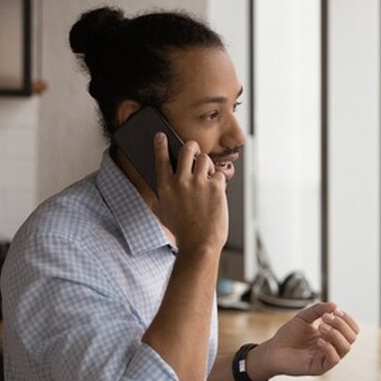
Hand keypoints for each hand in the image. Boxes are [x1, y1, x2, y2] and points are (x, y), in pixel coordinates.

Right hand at [154, 134, 227, 253]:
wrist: (199, 244)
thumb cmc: (182, 231)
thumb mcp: (163, 212)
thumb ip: (162, 196)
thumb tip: (165, 183)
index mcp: (165, 187)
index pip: (161, 159)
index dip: (161, 145)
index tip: (161, 136)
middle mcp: (181, 181)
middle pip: (187, 149)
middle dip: (192, 147)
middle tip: (194, 151)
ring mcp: (198, 183)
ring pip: (205, 158)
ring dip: (207, 165)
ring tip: (207, 176)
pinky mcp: (215, 187)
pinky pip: (219, 174)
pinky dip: (218, 181)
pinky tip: (216, 191)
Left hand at [252, 302, 360, 380]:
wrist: (272, 350)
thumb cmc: (288, 335)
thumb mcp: (304, 317)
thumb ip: (318, 309)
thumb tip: (335, 305)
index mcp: (331, 336)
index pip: (352, 329)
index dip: (347, 318)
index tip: (334, 310)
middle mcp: (332, 347)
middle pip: (352, 337)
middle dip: (341, 324)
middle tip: (325, 318)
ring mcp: (327, 358)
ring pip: (346, 347)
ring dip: (335, 333)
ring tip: (320, 327)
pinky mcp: (320, 368)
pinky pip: (334, 359)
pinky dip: (328, 347)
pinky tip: (317, 340)